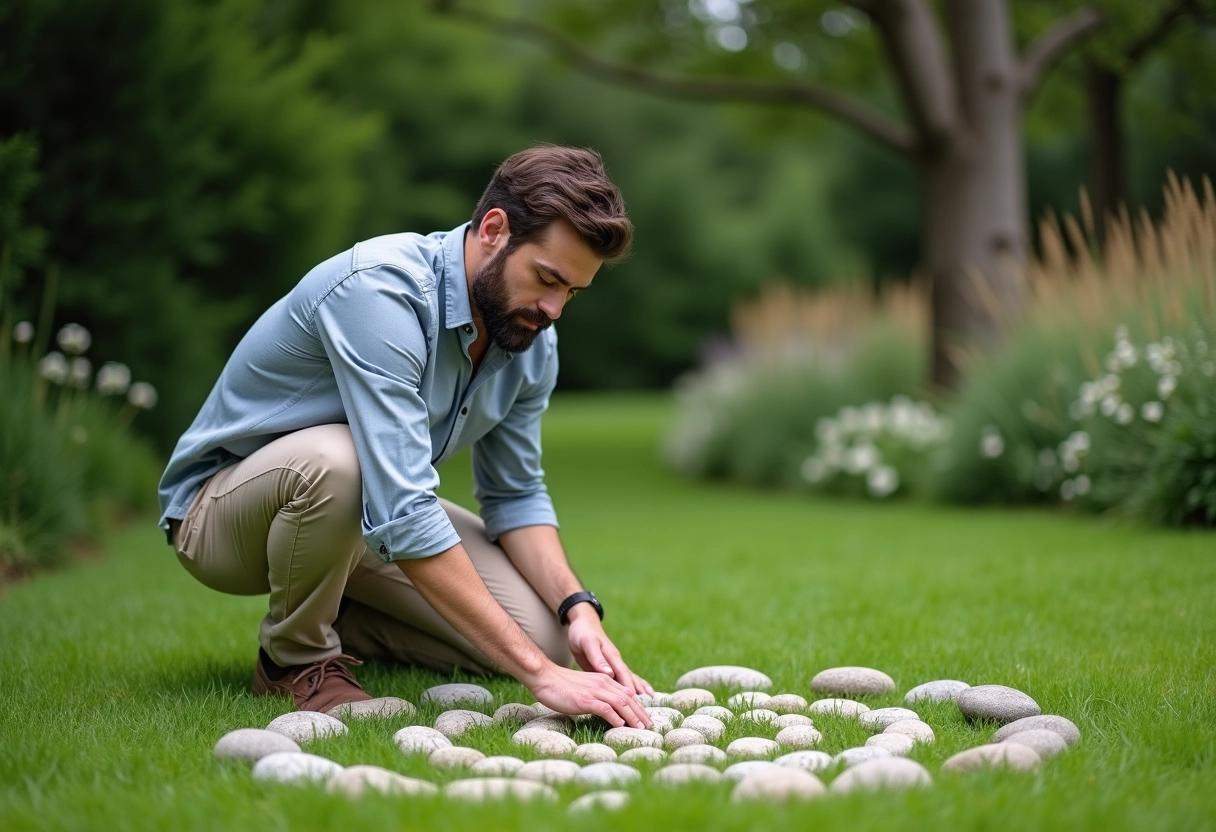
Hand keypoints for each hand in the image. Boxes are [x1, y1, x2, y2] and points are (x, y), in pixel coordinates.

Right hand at [527, 663, 651, 728]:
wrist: (545, 678)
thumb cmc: (562, 686)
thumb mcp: (585, 689)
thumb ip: (598, 696)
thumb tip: (610, 710)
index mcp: (604, 680)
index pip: (627, 693)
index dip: (638, 707)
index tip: (646, 719)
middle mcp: (602, 683)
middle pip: (628, 698)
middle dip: (640, 713)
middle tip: (650, 727)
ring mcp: (594, 691)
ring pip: (620, 703)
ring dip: (632, 717)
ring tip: (640, 728)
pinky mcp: (585, 699)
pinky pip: (605, 708)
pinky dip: (615, 717)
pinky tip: (620, 725)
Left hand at [566, 605, 654, 696]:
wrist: (583, 623)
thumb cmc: (583, 633)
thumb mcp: (588, 643)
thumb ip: (598, 658)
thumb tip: (610, 673)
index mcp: (612, 657)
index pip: (624, 676)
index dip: (630, 690)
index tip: (635, 704)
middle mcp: (616, 662)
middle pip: (631, 681)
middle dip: (638, 696)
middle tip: (645, 710)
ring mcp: (614, 665)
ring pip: (630, 680)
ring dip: (638, 692)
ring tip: (649, 704)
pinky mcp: (609, 668)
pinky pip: (622, 680)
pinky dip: (631, 687)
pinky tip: (636, 694)